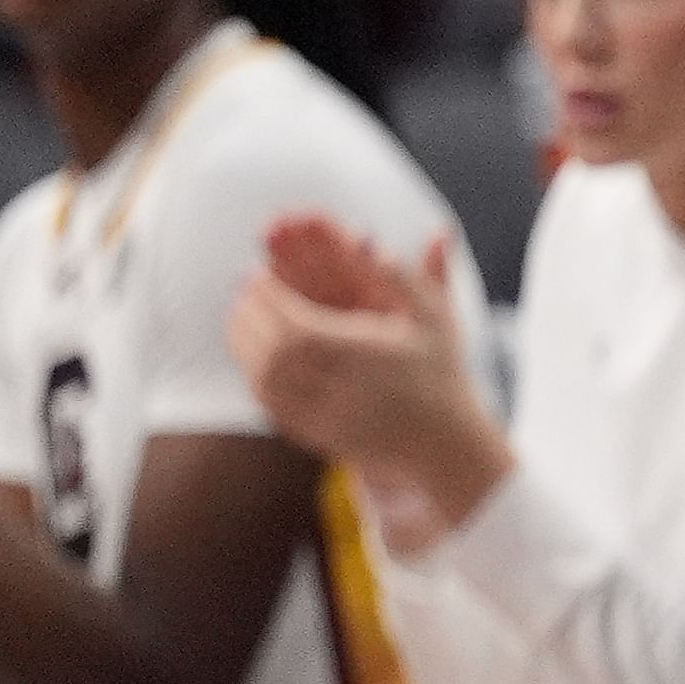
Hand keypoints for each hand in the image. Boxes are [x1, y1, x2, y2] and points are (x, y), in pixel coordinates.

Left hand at [230, 220, 508, 530]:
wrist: (441, 444)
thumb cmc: (441, 372)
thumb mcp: (437, 318)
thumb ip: (408, 276)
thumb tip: (373, 239)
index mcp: (365, 356)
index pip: (298, 326)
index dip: (270, 299)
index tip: (257, 274)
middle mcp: (340, 389)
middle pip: (272, 352)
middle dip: (250, 317)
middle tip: (244, 290)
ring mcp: (323, 416)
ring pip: (264, 380)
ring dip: (245, 345)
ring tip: (242, 316)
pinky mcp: (313, 436)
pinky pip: (270, 405)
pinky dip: (254, 375)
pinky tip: (255, 354)